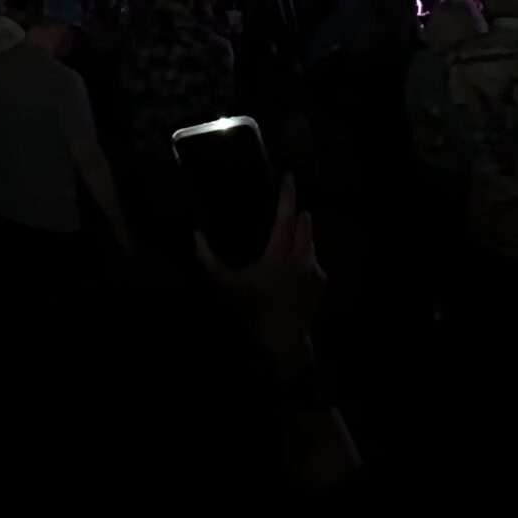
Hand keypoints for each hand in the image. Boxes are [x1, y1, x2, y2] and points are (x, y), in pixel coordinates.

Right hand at [196, 173, 323, 360]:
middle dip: (296, 215)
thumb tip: (196, 235)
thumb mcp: (225, 285)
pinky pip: (314, 259)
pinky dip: (304, 258)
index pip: (286, 215)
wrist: (283, 340)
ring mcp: (315, 270)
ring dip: (300, 237)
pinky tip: (290, 270)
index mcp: (279, 254)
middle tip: (283, 214)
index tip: (289, 176)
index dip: (288, 194)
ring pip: (310, 241)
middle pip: (305, 223)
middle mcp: (302, 257)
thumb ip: (209, 259)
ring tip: (284, 245)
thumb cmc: (252, 311)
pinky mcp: (322, 281)